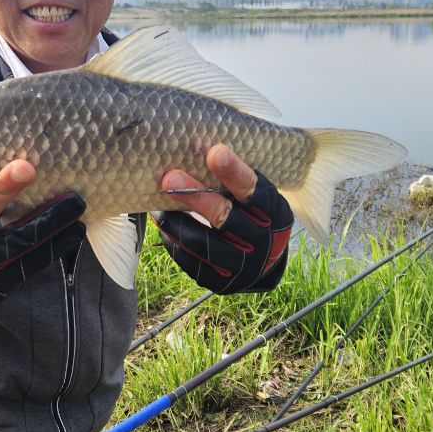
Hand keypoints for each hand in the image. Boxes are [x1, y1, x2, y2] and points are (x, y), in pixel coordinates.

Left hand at [157, 145, 292, 293]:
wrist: (265, 264)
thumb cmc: (254, 217)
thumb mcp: (257, 198)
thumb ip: (235, 180)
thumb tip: (198, 148)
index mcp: (275, 214)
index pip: (254, 191)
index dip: (234, 172)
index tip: (214, 152)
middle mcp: (262, 242)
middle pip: (224, 217)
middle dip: (195, 196)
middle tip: (169, 178)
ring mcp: (243, 267)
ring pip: (202, 243)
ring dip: (176, 222)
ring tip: (157, 206)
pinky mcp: (222, 284)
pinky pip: (191, 263)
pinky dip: (175, 242)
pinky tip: (166, 227)